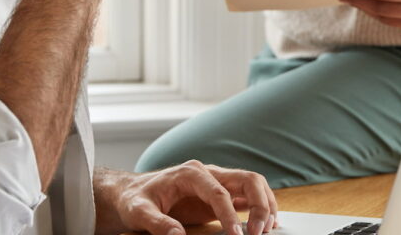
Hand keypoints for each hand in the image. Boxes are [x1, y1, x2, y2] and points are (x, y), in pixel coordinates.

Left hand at [94, 162, 278, 234]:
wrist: (131, 194)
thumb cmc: (135, 199)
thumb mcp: (138, 212)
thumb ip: (157, 224)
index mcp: (190, 172)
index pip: (219, 191)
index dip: (230, 214)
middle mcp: (208, 173)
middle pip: (246, 179)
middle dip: (260, 204)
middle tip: (260, 232)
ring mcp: (217, 182)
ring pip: (253, 184)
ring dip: (266, 204)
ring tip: (268, 229)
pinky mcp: (220, 194)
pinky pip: (247, 196)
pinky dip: (262, 207)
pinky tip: (267, 223)